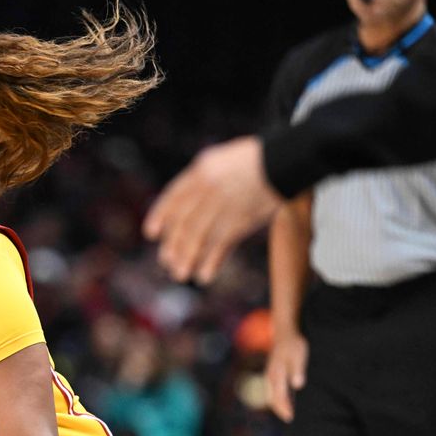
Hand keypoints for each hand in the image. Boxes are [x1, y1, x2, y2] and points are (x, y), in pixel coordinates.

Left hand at [142, 136, 281, 283]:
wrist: (284, 160)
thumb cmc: (253, 160)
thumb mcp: (220, 159)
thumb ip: (201, 177)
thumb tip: (182, 203)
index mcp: (202, 170)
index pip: (174, 196)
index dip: (160, 216)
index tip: (151, 233)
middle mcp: (209, 188)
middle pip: (184, 221)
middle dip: (174, 244)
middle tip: (167, 262)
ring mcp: (225, 205)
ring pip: (198, 236)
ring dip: (187, 258)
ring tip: (180, 275)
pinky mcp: (242, 220)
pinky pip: (221, 244)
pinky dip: (212, 261)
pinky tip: (204, 276)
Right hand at [266, 331, 307, 421]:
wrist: (284, 332)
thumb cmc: (294, 344)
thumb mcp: (299, 355)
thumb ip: (297, 370)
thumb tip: (298, 385)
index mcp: (277, 373)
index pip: (279, 395)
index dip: (284, 408)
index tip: (290, 417)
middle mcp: (270, 375)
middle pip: (272, 397)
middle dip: (280, 409)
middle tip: (289, 419)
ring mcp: (269, 374)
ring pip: (270, 393)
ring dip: (276, 404)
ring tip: (285, 412)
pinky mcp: (271, 372)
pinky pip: (271, 389)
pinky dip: (275, 397)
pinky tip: (282, 399)